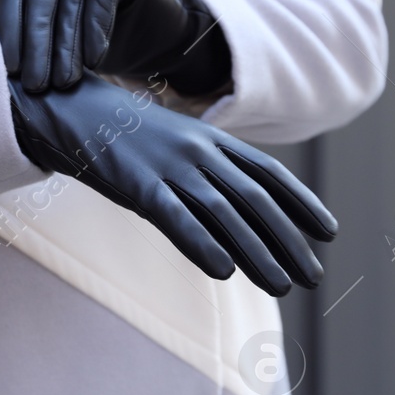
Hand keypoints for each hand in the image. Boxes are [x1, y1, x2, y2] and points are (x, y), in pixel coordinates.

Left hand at [0, 0, 229, 94]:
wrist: (145, 11)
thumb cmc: (90, 27)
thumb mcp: (58, 28)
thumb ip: (32, 38)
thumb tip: (7, 76)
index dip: (8, 33)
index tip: (11, 70)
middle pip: (39, 2)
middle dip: (37, 46)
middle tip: (37, 85)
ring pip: (71, 3)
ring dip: (67, 48)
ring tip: (65, 82)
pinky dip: (96, 30)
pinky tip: (95, 60)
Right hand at [7, 71, 334, 295]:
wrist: (66, 108)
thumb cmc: (123, 137)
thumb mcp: (174, 147)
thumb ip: (207, 173)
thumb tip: (239, 218)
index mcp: (210, 140)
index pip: (268, 173)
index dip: (301, 203)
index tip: (328, 232)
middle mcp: (198, 151)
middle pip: (255, 199)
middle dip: (289, 239)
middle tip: (313, 275)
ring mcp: (167, 165)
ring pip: (224, 212)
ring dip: (258, 252)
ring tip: (282, 286)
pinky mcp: (135, 182)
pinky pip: (174, 216)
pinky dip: (200, 242)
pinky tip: (223, 270)